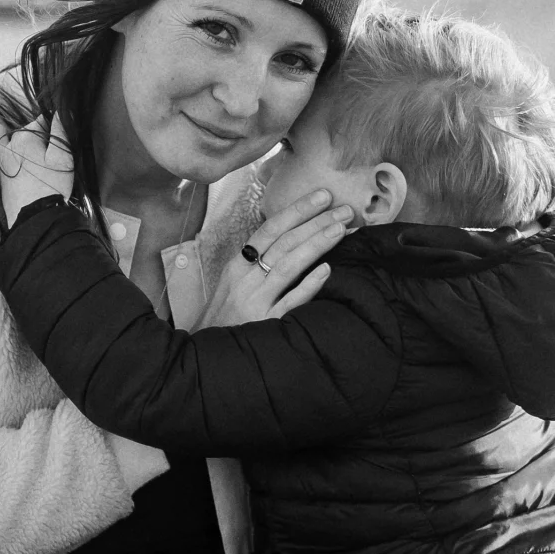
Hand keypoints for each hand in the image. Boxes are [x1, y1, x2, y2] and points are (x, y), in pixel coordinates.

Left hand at [0, 123, 75, 226]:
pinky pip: (1, 147)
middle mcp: (12, 143)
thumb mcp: (63, 157)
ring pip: (15, 140)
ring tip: (35, 148)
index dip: (52, 129)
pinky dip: (0, 136)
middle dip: (39, 137)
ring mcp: (4, 156)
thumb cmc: (51, 185)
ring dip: (25, 140)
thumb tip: (61, 111)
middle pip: (29, 131)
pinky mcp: (1, 170)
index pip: (42, 121)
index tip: (58, 141)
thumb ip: (61, 131)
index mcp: (27, 136)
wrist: (32, 214)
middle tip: (51, 155)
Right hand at [200, 190, 352, 326]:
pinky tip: (326, 271)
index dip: (297, 211)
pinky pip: (291, 301)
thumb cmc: (225, 319)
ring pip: (288, 266)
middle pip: (284, 243)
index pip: (270, 230)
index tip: (322, 196)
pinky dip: (308, 285)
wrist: (210, 356)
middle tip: (344, 210)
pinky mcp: (266, 324)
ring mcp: (256, 302)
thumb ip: (257, 264)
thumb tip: (292, 240)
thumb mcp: (234, 285)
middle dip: (316, 222)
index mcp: (238, 266)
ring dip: (316, 244)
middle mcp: (246, 280)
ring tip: (341, 230)